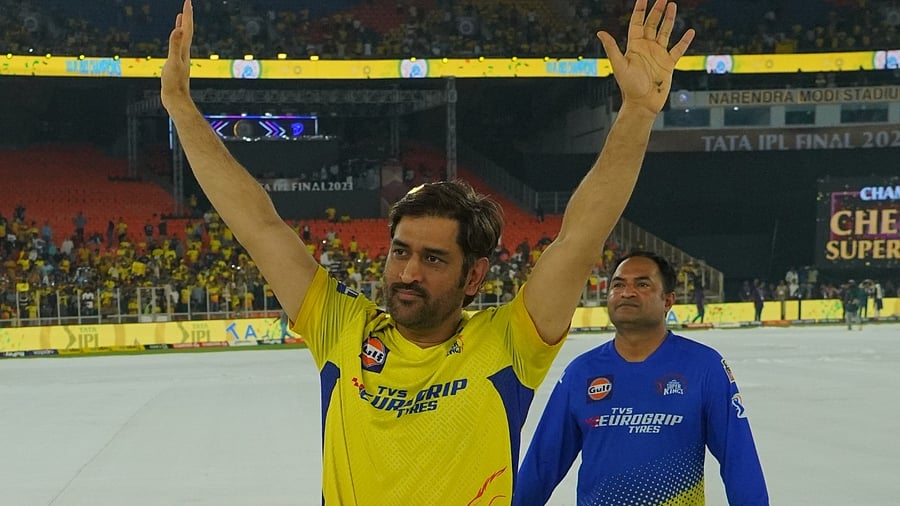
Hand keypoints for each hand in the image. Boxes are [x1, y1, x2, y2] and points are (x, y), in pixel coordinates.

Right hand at [161, 0, 193, 110]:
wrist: (175, 99)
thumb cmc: (173, 83)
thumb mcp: (173, 61)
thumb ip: (175, 45)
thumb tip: (179, 29)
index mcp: (184, 50)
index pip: (187, 28)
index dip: (187, 14)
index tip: (188, 1)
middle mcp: (184, 52)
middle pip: (187, 31)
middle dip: (187, 17)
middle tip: (187, 4)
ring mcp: (181, 58)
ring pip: (183, 38)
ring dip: (182, 26)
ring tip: (181, 17)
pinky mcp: (176, 63)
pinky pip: (177, 46)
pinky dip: (176, 39)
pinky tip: (175, 39)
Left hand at [597, 0, 694, 115]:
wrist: (642, 103)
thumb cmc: (629, 87)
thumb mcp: (620, 65)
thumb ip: (612, 48)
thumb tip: (600, 32)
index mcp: (634, 46)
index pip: (637, 22)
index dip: (640, 9)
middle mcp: (646, 47)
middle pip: (652, 24)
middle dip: (657, 10)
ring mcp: (658, 54)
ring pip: (665, 32)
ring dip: (669, 19)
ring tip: (672, 5)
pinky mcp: (668, 63)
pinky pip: (678, 49)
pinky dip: (684, 41)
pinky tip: (690, 31)